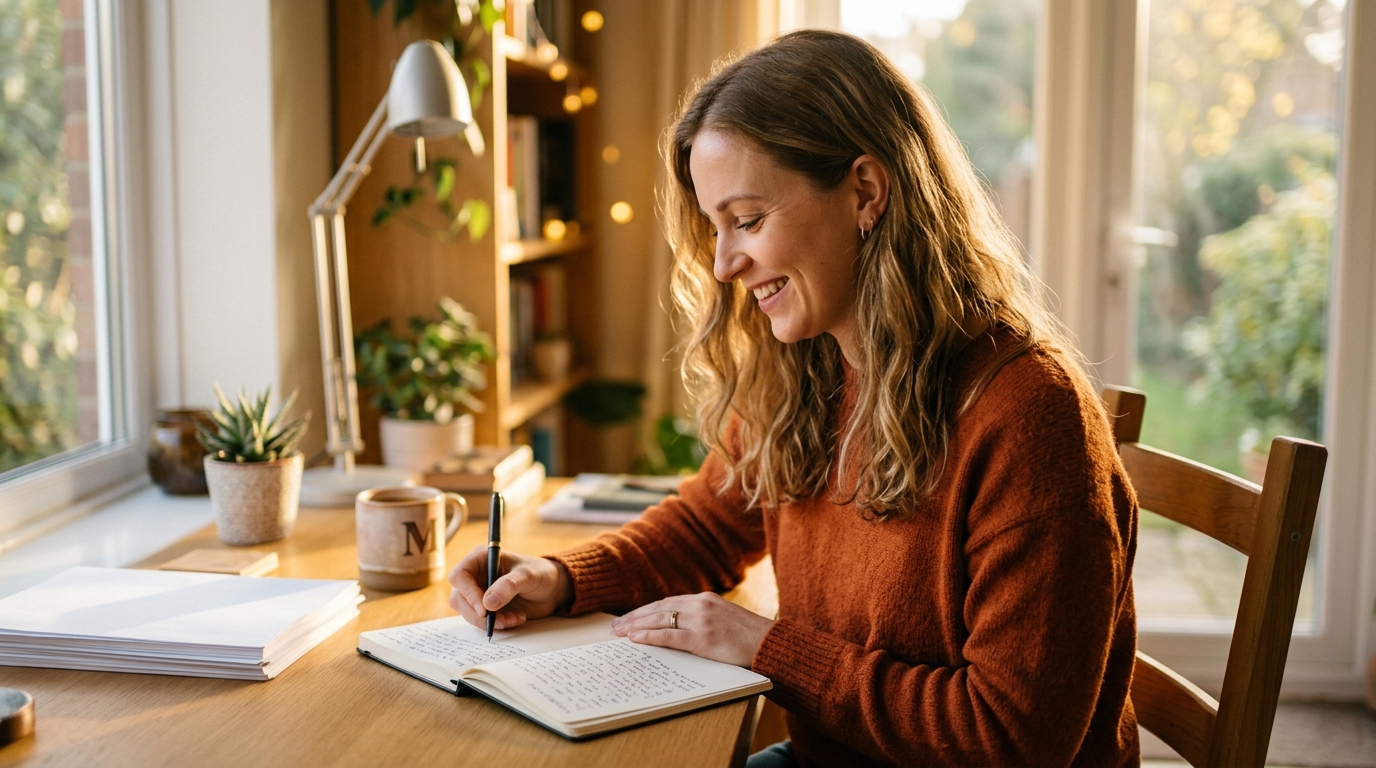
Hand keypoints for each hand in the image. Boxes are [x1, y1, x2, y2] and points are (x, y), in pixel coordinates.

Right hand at [447, 547, 572, 630]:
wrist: (552, 588)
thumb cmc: (540, 573)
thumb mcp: (528, 576)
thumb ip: (509, 586)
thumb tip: (487, 604)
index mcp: (480, 559)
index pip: (459, 576)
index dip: (467, 594)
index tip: (484, 610)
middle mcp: (475, 576)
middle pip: (459, 599)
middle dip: (478, 614)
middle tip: (500, 621)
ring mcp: (479, 593)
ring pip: (469, 613)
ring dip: (489, 622)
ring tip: (514, 619)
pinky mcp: (486, 609)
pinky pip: (481, 622)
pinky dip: (497, 625)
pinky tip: (516, 619)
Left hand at [611, 592, 773, 667]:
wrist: (770, 643)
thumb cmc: (748, 636)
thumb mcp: (724, 618)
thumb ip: (703, 618)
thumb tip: (679, 627)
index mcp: (704, 599)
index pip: (667, 602)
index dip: (646, 610)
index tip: (631, 617)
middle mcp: (700, 605)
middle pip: (659, 608)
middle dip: (635, 617)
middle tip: (616, 626)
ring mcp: (701, 620)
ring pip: (660, 619)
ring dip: (637, 626)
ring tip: (619, 632)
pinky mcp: (703, 638)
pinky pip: (670, 637)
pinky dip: (651, 636)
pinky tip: (636, 638)